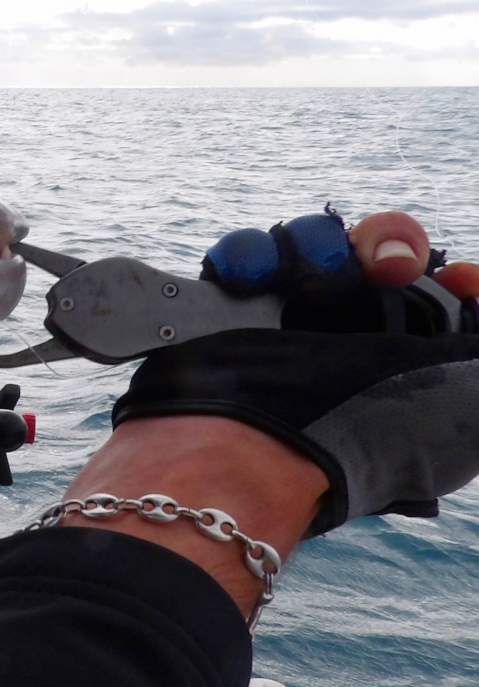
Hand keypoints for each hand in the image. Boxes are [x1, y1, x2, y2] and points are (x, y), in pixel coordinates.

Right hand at [62, 211, 476, 614]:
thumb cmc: (366, 431)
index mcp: (411, 367)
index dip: (456, 283)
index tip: (458, 278)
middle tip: (387, 267)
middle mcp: (352, 341)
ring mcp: (291, 322)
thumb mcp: (473, 402)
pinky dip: (252, 256)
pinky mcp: (232, 309)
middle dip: (386, 245)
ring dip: (318, 247)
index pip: (442, 300)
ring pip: (317, 243)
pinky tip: (253, 279)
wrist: (256, 444)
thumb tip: (471, 289)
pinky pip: (248, 253)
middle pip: (380, 253)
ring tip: (306, 274)